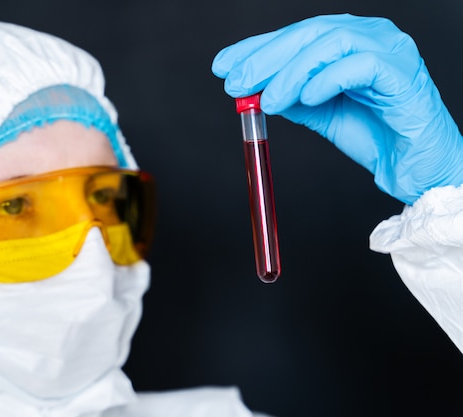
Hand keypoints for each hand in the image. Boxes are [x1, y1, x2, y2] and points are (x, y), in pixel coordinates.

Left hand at [212, 14, 462, 204]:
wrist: (416, 169)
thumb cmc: (375, 136)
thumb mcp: (320, 113)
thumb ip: (291, 96)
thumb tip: (252, 89)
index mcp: (350, 42)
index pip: (296, 35)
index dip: (256, 47)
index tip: (223, 66)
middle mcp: (371, 37)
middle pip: (309, 32)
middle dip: (266, 57)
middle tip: (236, 82)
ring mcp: (390, 51)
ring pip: (331, 42)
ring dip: (291, 71)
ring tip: (268, 101)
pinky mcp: (404, 75)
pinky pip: (360, 65)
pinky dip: (325, 80)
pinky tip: (303, 100)